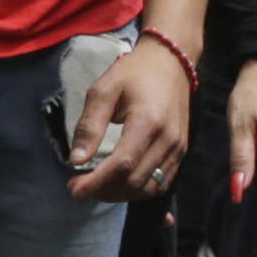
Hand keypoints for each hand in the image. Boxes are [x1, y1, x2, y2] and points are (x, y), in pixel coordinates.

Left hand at [68, 30, 195, 203]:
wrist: (170, 62)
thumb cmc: (134, 72)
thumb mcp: (104, 91)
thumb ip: (90, 126)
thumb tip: (77, 160)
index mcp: (147, 121)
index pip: (122, 164)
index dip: (97, 182)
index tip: (74, 188)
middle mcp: (167, 139)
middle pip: (135, 181)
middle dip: (104, 190)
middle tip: (80, 185)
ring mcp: (178, 148)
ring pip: (149, 188)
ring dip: (121, 194)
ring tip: (98, 186)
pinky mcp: (181, 152)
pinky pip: (161, 183)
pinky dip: (138, 190)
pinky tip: (119, 184)